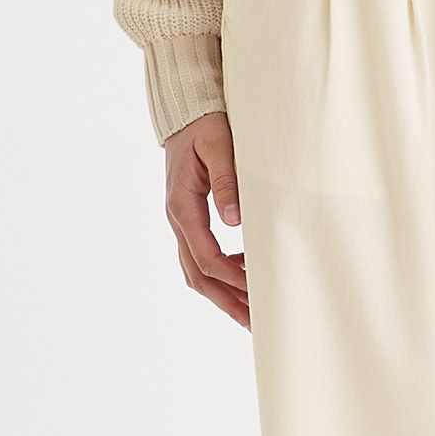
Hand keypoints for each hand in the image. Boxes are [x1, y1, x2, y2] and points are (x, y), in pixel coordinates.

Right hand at [162, 111, 247, 326]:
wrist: (186, 113)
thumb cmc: (204, 125)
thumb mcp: (218, 144)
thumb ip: (227, 179)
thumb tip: (234, 219)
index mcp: (182, 206)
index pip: (206, 255)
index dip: (232, 276)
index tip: (257, 288)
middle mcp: (177, 220)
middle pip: (197, 275)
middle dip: (226, 300)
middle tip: (255, 322)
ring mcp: (181, 222)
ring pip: (196, 271)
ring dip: (222, 293)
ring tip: (251, 313)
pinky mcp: (189, 219)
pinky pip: (200, 257)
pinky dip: (219, 274)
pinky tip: (243, 276)